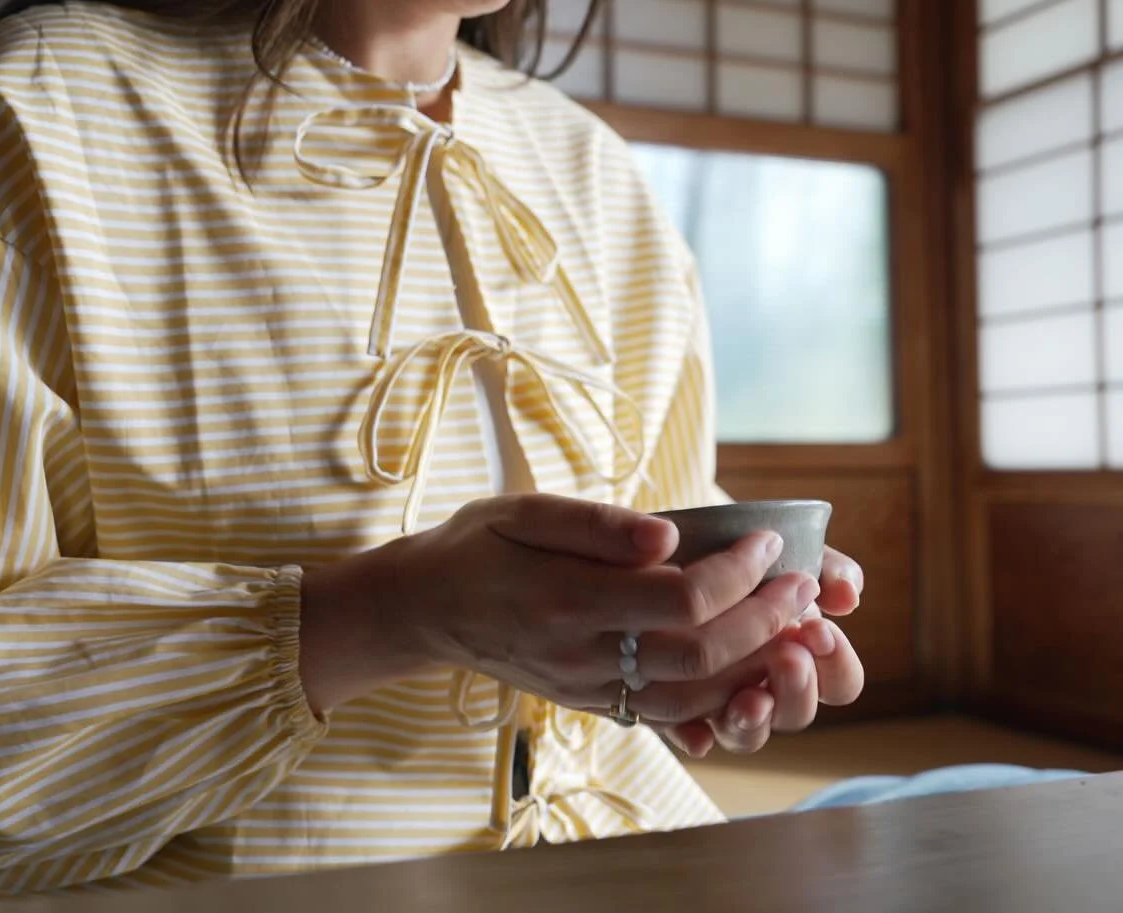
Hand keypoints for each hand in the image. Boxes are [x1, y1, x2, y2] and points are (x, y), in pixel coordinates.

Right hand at [299, 494, 818, 719]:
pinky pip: (667, 714)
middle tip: (802, 586)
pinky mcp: (592, 703)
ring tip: (791, 628)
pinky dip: (719, 696)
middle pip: (697, 654)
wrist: (424, 608)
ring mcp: (586, 688)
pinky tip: (748, 665)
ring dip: (752, 666)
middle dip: (763, 620)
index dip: (737, 575)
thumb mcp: (523, 511)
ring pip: (691, 697)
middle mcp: (580, 655)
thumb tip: (670, 536)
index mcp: (566, 600)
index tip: (767, 543)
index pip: (678, 598)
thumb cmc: (477, 546)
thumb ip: (594, 524)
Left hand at [665, 546, 865, 756]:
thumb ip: (823, 566)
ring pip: (745, 736)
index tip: (819, 631)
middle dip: (798, 690)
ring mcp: (716, 696)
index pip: (839, 683)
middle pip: (794, 715)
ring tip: (751, 700)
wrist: (661, 537)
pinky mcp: (664, 700)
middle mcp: (762, 680)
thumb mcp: (777, 546)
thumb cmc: (726, 542)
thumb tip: (848, 596)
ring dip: (754, 721)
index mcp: (799, 648)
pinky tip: (699, 734)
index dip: (836, 665)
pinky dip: (696, 738)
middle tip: (789, 656)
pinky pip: (682, 734)